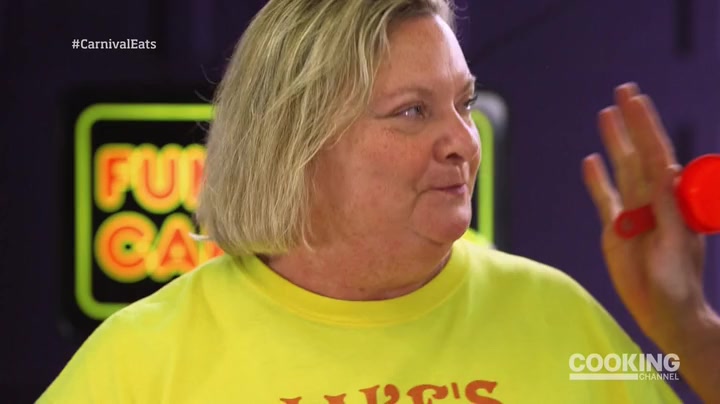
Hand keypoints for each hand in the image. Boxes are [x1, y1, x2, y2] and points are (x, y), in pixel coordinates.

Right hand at [581, 82, 709, 352]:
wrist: (664, 312)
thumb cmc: (678, 283)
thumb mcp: (676, 245)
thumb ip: (669, 210)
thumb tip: (665, 168)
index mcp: (671, 200)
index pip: (657, 154)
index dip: (647, 126)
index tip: (637, 101)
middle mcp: (653, 200)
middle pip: (638, 153)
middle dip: (632, 123)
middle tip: (624, 91)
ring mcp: (632, 213)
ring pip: (621, 169)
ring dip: (614, 141)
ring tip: (606, 114)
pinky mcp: (614, 230)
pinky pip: (604, 198)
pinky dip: (597, 180)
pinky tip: (591, 161)